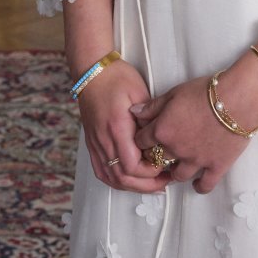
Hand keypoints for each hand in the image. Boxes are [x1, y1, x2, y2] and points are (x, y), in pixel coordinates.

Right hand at [76, 60, 170, 193]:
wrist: (91, 71)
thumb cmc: (117, 77)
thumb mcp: (139, 91)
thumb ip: (150, 117)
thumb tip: (161, 138)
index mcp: (117, 127)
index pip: (132, 165)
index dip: (150, 173)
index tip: (165, 167)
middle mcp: (104, 140)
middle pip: (123, 177)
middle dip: (146, 185)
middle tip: (164, 182)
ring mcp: (96, 144)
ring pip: (112, 178)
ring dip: (133, 186)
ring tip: (151, 184)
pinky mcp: (92, 144)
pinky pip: (101, 171)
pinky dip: (116, 181)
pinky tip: (129, 181)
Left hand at [130, 75, 252, 194]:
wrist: (237, 99)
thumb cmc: (206, 91)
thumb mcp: (175, 92)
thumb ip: (153, 106)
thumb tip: (134, 112)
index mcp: (162, 130)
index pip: (141, 142)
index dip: (142, 139)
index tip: (146, 138)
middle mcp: (176, 149)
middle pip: (157, 160)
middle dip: (156, 157)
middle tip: (161, 152)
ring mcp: (196, 161)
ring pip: (178, 175)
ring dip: (175, 172)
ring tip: (177, 166)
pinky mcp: (215, 167)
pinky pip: (205, 184)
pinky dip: (199, 186)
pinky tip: (197, 184)